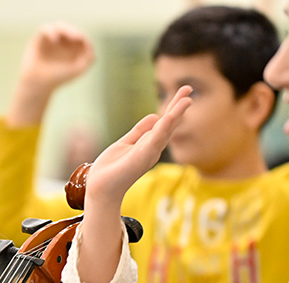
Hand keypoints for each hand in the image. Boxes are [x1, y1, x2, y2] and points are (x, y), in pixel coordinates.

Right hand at [7, 23, 94, 125]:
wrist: (38, 83)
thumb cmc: (58, 78)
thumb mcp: (78, 70)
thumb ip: (89, 58)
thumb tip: (89, 45)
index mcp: (73, 48)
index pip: (81, 37)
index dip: (83, 38)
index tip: (84, 43)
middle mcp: (62, 42)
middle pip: (70, 30)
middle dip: (74, 32)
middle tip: (77, 36)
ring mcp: (50, 40)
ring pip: (59, 26)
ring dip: (65, 29)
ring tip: (67, 36)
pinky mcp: (39, 39)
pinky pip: (45, 29)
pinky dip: (51, 31)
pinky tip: (55, 39)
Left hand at [83, 85, 191, 216]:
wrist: (100, 188)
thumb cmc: (111, 169)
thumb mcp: (125, 143)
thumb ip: (139, 131)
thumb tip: (155, 115)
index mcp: (149, 144)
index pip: (164, 122)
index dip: (174, 107)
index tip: (184, 92)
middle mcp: (153, 148)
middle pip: (169, 124)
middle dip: (178, 106)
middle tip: (188, 88)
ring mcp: (148, 153)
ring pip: (165, 130)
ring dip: (175, 115)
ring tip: (186, 100)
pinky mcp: (141, 158)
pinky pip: (154, 141)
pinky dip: (162, 129)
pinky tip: (168, 117)